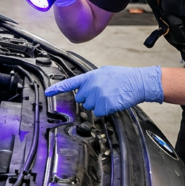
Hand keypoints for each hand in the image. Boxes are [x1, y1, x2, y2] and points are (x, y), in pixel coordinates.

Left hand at [45, 66, 163, 115]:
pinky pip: (99, 113)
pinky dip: (105, 110)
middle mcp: (91, 86)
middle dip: (90, 99)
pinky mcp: (103, 105)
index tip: (47, 93)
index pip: (70, 83)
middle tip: (103, 94)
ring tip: (110, 96)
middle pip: (81, 99)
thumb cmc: (124, 77)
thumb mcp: (105, 72)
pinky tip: (113, 102)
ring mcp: (96, 96)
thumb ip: (93, 79)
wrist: (137, 82)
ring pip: (90, 107)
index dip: (57, 89)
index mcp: (90, 76)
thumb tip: (88, 86)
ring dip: (98, 105)